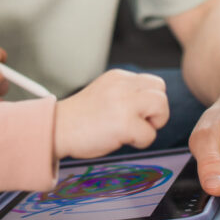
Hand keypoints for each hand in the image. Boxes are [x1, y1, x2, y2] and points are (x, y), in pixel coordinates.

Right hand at [54, 69, 168, 158]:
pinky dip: (140, 142)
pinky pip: (150, 134)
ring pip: (162, 106)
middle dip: (157, 111)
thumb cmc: (79, 118)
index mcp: (118, 77)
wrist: (57, 129)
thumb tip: (150, 106)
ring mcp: (124, 103)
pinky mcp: (125, 123)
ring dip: (153, 124)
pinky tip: (122, 140)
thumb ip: (126, 93)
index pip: (153, 83)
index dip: (150, 101)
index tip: (137, 113)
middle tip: (139, 123)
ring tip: (133, 131)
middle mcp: (122, 85)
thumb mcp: (105, 93)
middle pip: (161, 92)